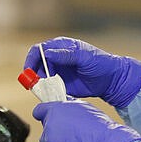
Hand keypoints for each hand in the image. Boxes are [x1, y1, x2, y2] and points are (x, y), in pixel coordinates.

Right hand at [24, 37, 140, 107]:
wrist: (111, 80)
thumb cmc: (100, 63)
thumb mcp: (84, 57)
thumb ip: (65, 55)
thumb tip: (47, 54)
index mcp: (60, 47)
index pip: (38, 50)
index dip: (31, 60)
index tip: (29, 71)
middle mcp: (56, 59)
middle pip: (35, 65)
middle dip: (33, 75)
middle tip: (37, 84)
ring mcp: (57, 72)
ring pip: (40, 78)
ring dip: (40, 84)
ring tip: (48, 89)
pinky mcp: (60, 85)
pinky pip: (48, 89)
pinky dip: (47, 92)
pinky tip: (53, 94)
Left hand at [33, 100, 140, 141]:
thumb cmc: (98, 126)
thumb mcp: (83, 106)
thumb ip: (69, 106)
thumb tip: (65, 105)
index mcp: (55, 110)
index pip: (39, 111)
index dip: (43, 114)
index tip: (46, 117)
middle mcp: (50, 125)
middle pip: (45, 128)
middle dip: (54, 130)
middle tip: (68, 132)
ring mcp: (51, 141)